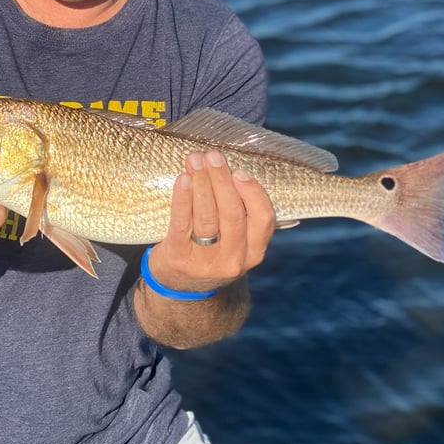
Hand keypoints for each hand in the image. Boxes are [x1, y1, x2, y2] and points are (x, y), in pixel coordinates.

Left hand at [147, 151, 274, 293]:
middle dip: (222, 180)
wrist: (180, 286)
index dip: (253, 193)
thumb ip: (241, 214)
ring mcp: (206, 262)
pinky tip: (183, 180)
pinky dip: (182, 198)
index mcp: (254, 252)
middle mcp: (234, 259)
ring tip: (195, 160)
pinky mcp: (179, 258)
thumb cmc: (212, 249)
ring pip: (207, 216)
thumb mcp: (235, 241)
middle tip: (213, 156)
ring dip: (201, 183)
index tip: (239, 171)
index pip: (263, 219)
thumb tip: (232, 167)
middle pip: (232, 213)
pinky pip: (182, 223)